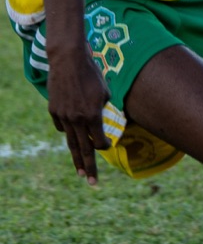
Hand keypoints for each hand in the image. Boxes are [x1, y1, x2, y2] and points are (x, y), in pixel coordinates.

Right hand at [46, 45, 111, 183]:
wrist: (69, 61)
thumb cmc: (92, 74)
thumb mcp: (104, 93)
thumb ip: (103, 111)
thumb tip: (103, 123)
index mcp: (92, 116)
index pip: (99, 141)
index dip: (104, 146)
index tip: (108, 146)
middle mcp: (77, 119)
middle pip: (84, 149)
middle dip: (89, 167)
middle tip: (92, 183)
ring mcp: (63, 116)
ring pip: (71, 142)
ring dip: (77, 159)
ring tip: (80, 173)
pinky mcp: (54, 111)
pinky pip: (62, 127)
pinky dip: (68, 132)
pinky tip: (72, 137)